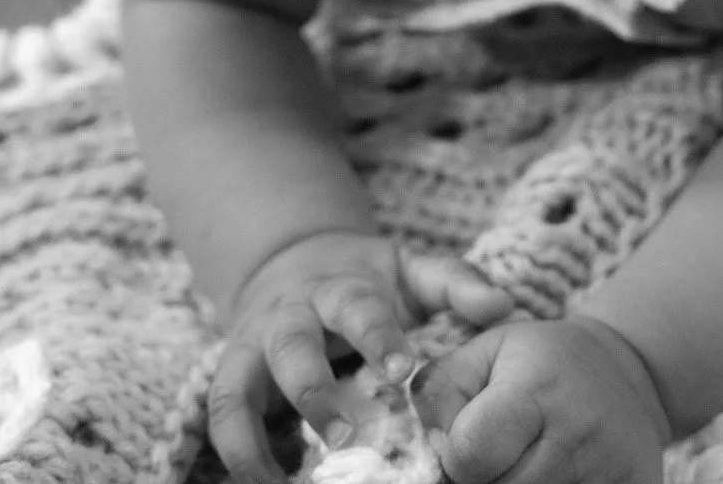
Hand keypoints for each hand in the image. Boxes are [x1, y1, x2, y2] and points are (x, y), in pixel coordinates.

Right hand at [207, 230, 513, 483]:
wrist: (293, 260)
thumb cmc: (367, 280)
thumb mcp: (409, 270)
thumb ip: (455, 283)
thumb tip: (501, 306)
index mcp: (340, 287)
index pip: (358, 308)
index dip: (379, 338)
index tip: (404, 370)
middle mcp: (290, 314)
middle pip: (292, 345)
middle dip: (314, 389)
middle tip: (346, 435)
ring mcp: (253, 345)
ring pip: (239, 384)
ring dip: (257, 434)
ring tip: (287, 482)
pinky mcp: (230, 374)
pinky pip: (221, 416)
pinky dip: (236, 454)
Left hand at [413, 314, 671, 483]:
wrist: (625, 371)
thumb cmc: (542, 361)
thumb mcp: (487, 350)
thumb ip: (441, 389)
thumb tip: (430, 444)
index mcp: (535, 392)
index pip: (470, 454)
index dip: (454, 456)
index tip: (466, 442)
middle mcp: (575, 437)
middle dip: (482, 481)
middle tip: (495, 458)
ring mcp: (607, 473)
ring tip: (519, 466)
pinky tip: (547, 477)